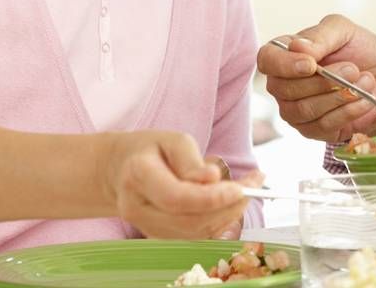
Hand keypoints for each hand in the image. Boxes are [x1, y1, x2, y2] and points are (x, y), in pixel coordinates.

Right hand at [99, 130, 261, 238]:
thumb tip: (213, 179)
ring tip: (249, 187)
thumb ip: (191, 160)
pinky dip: (220, 220)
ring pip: (195, 232)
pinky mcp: (160, 236)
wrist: (121, 171)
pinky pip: (195, 235)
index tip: (240, 188)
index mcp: (138, 176)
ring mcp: (147, 227)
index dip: (211, 198)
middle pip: (189, 221)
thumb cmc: (150, 150)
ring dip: (229, 213)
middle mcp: (139, 208)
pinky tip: (233, 201)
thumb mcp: (171, 139)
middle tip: (254, 184)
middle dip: (228, 207)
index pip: (176, 198)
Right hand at [257, 14, 375, 141]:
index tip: (311, 64)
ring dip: (339, 95)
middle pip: (285, 89)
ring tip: (365, 81)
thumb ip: (320, 36)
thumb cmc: (360, 51)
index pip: (267, 60)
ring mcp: (295, 110)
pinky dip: (347, 112)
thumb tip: (297, 47)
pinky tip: (364, 100)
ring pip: (304, 109)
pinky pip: (322, 126)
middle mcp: (284, 83)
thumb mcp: (344, 31)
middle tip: (353, 69)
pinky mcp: (313, 130)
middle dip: (324, 80)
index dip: (285, 65)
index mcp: (285, 54)